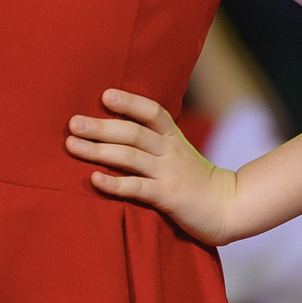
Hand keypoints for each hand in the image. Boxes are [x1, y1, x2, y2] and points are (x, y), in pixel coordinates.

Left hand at [66, 90, 241, 242]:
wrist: (229, 206)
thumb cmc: (196, 180)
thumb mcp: (179, 153)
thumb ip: (156, 142)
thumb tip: (118, 130)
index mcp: (173, 137)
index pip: (152, 112)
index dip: (129, 102)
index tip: (104, 95)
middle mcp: (170, 151)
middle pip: (133, 132)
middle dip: (101, 126)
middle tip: (73, 123)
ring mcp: (169, 173)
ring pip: (130, 156)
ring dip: (99, 150)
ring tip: (72, 146)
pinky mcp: (167, 197)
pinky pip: (137, 187)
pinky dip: (114, 183)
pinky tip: (94, 179)